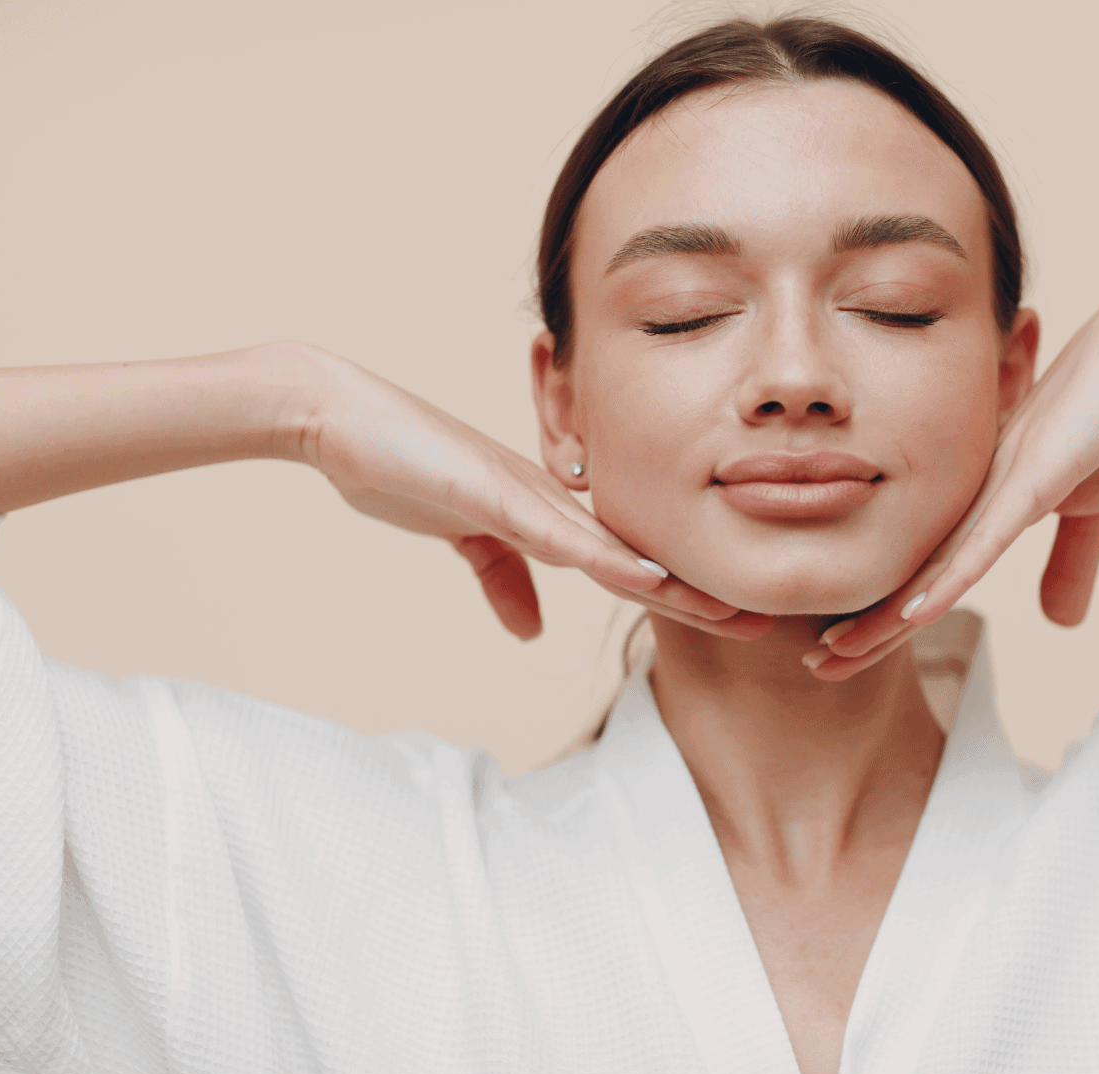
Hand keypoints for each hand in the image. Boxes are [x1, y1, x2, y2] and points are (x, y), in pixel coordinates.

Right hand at [288, 347, 772, 640]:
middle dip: (698, 591)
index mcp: (547, 511)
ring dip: (672, 583)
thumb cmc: (400, 466)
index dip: (678, 591)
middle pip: (638, 556)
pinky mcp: (492, 493)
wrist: (336, 417)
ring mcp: (526, 493)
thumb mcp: (462, 538)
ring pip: (614, 548)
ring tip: (729, 610)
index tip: (729, 619)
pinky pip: (558, 534)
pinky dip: (605, 559)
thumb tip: (532, 631)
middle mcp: (552, 499)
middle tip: (762, 621)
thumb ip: (502, 580)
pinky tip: (648, 580)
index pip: (625, 560)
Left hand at [804, 270, 1098, 679]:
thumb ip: (1070, 563)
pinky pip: (983, 541)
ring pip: (932, 564)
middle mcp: (974, 493)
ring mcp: (998, 485)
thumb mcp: (1094, 508)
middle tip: (815, 664)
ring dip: (886, 615)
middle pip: (911, 572)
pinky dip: (947, 581)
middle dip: (864, 623)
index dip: (887, 614)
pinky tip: (911, 614)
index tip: (844, 651)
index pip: (927, 570)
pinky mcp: (1032, 479)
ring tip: (836, 652)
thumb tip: (1058, 623)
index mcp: (984, 499)